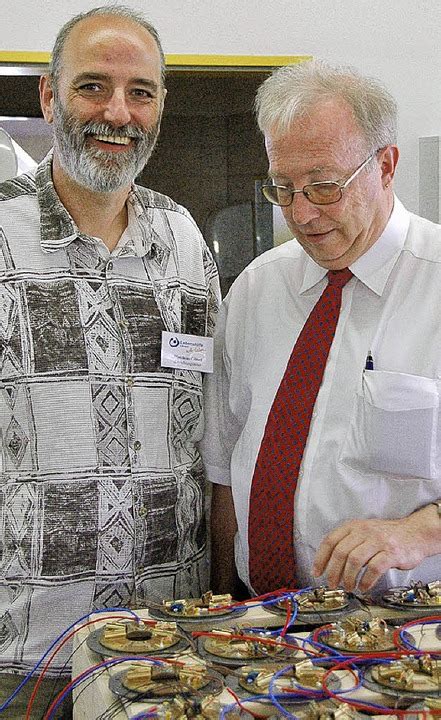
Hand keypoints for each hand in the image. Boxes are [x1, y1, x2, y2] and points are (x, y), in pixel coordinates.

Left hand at [312, 507, 437, 591]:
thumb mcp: (364, 533)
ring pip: (354, 560)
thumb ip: (348, 543)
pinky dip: (366, 580)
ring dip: (348, 577)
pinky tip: (364, 587)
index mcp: (354, 526)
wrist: (415, 533)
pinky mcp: (392, 553)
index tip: (316, 572)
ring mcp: (378, 541)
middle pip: (340, 552)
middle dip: (333, 571)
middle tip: (332, 584)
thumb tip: (329, 564)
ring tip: (348, 587)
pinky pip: (374, 568)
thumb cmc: (386, 537)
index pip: (330, 540)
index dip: (321, 558)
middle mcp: (364, 531)